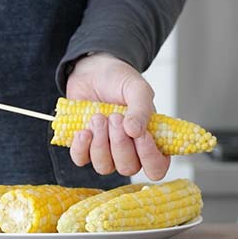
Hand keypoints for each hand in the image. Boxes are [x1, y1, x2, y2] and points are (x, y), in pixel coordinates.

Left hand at [66, 53, 169, 180]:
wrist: (93, 71)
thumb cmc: (120, 80)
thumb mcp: (137, 88)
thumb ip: (142, 109)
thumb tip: (135, 132)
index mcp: (150, 139)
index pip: (156, 167)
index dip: (149, 157)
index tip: (141, 135)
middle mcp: (129, 150)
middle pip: (128, 168)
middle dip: (120, 143)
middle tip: (114, 116)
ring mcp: (106, 151)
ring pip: (104, 167)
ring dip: (100, 143)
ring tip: (98, 117)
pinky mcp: (84, 147)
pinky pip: (81, 160)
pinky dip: (81, 147)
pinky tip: (83, 130)